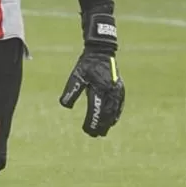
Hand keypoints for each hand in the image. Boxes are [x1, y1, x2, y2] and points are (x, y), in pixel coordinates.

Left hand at [60, 7, 124, 137]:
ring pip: (114, 111)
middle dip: (100, 125)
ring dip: (108, 122)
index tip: (86, 130)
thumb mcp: (76, 75)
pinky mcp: (120, 88)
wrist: (101, 52)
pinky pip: (119, 105)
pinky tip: (112, 121)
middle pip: (106, 113)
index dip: (91, 122)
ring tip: (102, 132)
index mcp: (99, 88)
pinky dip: (115, 114)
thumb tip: (65, 106)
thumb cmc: (87, 64)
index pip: (95, 110)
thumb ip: (71, 90)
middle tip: (94, 135)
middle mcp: (110, 91)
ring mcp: (117, 90)